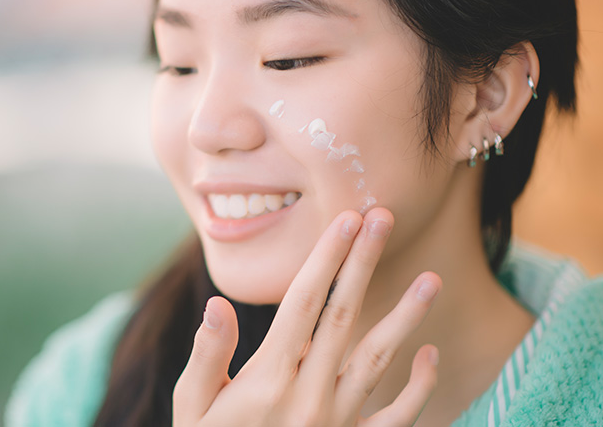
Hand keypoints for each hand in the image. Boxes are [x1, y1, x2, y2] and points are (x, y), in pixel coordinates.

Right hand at [173, 209, 441, 426]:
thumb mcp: (193, 407)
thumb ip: (207, 355)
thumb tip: (217, 304)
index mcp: (268, 379)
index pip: (302, 303)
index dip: (326, 258)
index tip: (345, 220)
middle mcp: (309, 395)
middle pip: (343, 316)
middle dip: (363, 263)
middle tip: (383, 218)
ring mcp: (337, 422)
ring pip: (379, 361)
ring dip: (407, 317)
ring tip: (432, 279)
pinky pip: (397, 418)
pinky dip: (419, 388)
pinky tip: (431, 354)